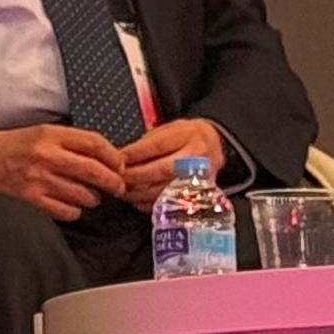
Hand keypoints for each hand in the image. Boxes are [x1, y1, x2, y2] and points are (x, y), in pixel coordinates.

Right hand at [0, 124, 130, 216]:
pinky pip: (67, 210)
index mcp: (51, 134)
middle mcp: (47, 155)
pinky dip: (75, 210)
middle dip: (113, 182)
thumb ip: (71, 142)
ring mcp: (39, 178)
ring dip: (93, 198)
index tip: (120, 164)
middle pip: (94, 171)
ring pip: (83, 194)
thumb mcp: (43, 132)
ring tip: (90, 195)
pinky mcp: (32, 198)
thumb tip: (107, 158)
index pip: (94, 143)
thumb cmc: (15, 145)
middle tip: (118, 187)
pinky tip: (71, 204)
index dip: (113, 156)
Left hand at [115, 118, 231, 205]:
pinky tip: (137, 200)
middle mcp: (196, 157)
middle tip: (119, 178)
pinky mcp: (197, 195)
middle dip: (136, 175)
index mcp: (187, 136)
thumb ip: (148, 142)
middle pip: (162, 169)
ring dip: (140, 192)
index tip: (119, 158)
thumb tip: (123, 157)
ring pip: (166, 189)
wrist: (215, 146)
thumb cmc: (186, 136)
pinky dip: (150, 203)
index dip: (136, 153)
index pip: (158, 146)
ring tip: (123, 191)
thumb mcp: (169, 129)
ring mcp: (199, 178)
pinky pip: (171, 203)